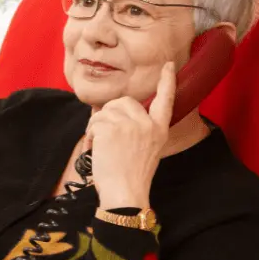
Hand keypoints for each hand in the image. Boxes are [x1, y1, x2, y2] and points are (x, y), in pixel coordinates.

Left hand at [85, 62, 175, 209]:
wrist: (126, 194)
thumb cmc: (131, 177)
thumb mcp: (145, 150)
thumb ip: (136, 128)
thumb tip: (108, 110)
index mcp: (159, 129)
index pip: (166, 100)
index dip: (167, 81)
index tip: (168, 65)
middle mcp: (147, 123)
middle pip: (123, 101)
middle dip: (109, 114)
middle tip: (105, 135)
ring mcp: (130, 124)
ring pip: (105, 111)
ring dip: (96, 126)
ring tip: (100, 145)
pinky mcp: (112, 127)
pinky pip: (94, 121)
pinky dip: (89, 134)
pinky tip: (94, 149)